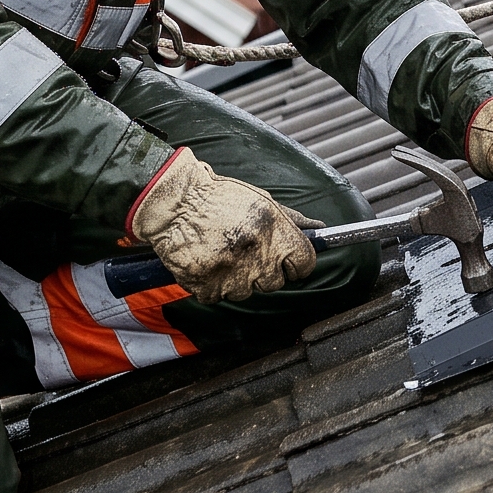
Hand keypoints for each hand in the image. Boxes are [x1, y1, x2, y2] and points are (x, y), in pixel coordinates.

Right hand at [128, 149, 319, 302]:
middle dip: (264, 269)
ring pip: (247, 291)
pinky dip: (214, 284)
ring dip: (238, 277)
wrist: (173, 204)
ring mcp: (231, 275)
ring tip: (222, 251)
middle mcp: (255, 255)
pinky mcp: (207, 288)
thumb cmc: (217, 197)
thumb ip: (292, 219)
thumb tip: (319, 227)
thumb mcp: (261, 199)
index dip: (296, 262)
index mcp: (273, 231)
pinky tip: (208, 261)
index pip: (304, 264)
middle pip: (275, 282)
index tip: (288, 259)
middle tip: (246, 249)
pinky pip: (220, 295)